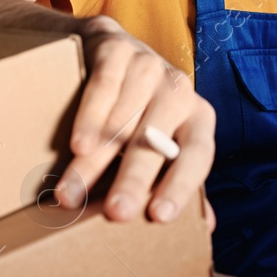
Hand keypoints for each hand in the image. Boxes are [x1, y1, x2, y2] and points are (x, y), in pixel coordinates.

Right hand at [54, 15, 216, 229]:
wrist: (107, 48)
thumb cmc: (138, 110)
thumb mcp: (163, 140)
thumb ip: (179, 179)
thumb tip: (206, 229)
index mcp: (198, 118)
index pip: (199, 154)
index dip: (181, 185)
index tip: (159, 217)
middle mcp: (179, 90)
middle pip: (158, 140)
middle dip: (135, 179)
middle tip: (116, 212)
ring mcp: (149, 65)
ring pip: (123, 120)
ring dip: (95, 161)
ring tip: (71, 195)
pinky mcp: (117, 48)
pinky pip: (104, 86)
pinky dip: (91, 117)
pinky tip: (78, 146)